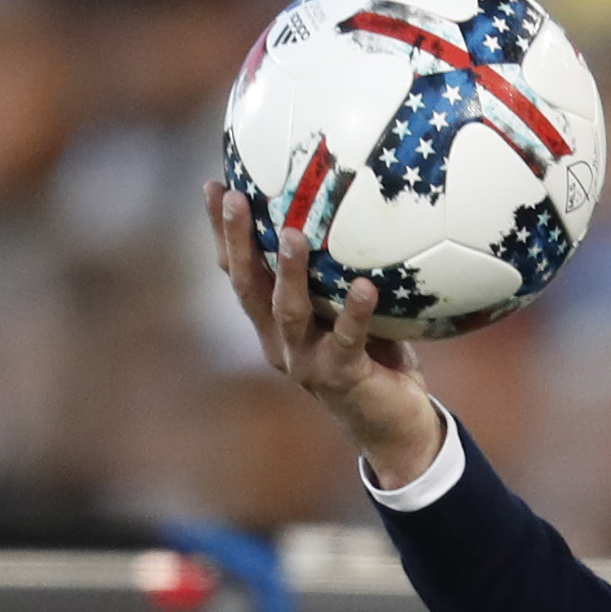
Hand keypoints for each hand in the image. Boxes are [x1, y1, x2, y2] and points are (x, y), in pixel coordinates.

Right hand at [210, 187, 455, 492]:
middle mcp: (279, 342)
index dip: (223, 231)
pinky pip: (347, 339)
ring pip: (289, 311)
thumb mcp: (351, 310)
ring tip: (292, 235)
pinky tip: (365, 287)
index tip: (216, 184)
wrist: (394, 427)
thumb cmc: (376, 357)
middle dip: (238, 241)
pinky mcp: (341, 377)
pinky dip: (354, 313)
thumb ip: (342, 270)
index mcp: (273, 323)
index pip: (239, 270)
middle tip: (236, 198)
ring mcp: (306, 362)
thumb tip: (356, 204)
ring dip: (287, 273)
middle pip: (248, 285)